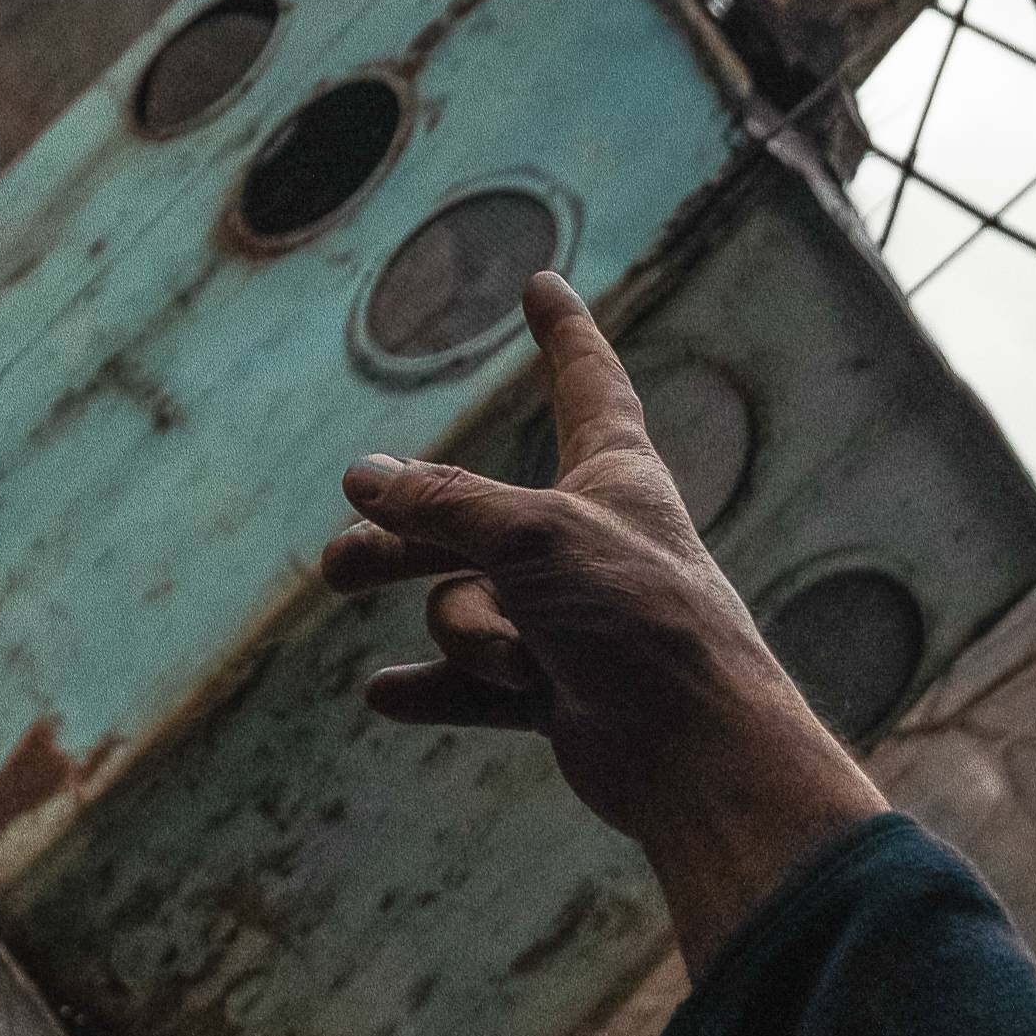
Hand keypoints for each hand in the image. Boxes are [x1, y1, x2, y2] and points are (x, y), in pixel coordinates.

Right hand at [321, 273, 883, 972]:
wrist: (697, 751)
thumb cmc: (640, 621)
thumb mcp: (532, 536)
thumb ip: (442, 502)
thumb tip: (364, 475)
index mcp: (614, 477)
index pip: (585, 382)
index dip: (562, 333)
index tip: (543, 284)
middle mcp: (591, 541)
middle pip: (469, 518)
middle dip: (405, 542)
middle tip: (337, 568)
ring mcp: (573, 620)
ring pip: (467, 606)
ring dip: (473, 635)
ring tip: (497, 658)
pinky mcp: (559, 692)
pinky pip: (474, 683)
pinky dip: (439, 689)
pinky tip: (385, 696)